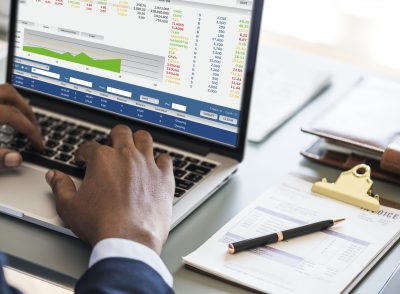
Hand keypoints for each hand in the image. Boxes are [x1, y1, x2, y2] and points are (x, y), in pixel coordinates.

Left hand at [0, 84, 42, 167]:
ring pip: (1, 90)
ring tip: (21, 119)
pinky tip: (2, 119)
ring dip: (15, 103)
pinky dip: (2, 104)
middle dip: (27, 111)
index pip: (15, 116)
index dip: (31, 132)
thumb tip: (16, 158)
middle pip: (10, 94)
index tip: (38, 145)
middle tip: (34, 129)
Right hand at [45, 125, 174, 254]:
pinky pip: (166, 159)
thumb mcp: (70, 207)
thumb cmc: (100, 224)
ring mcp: (148, 165)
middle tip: (112, 146)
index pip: (89, 146)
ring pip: (145, 138)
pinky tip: (156, 166)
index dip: (83, 153)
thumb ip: (60, 187)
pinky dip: (161, 161)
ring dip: (138, 141)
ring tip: (134, 148)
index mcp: (102, 160)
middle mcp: (126, 156)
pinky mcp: (164, 177)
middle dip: (113, 137)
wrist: (128, 240)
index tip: (83, 160)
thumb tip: (54, 176)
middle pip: (121, 132)